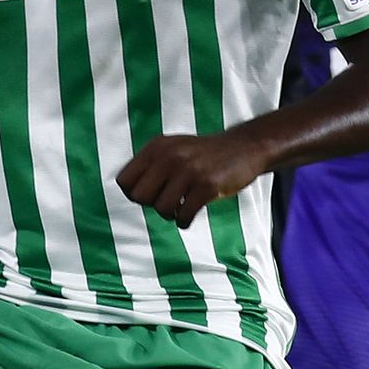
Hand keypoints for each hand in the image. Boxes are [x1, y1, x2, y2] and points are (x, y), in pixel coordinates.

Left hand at [116, 130, 265, 228]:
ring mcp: (189, 170)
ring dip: (170, 214)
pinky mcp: (207, 186)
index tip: (151, 194)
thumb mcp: (173, 149)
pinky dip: (185, 221)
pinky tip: (190, 214)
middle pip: (139, 197)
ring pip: (161, 209)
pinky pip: (184, 216)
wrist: (244, 147)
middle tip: (167, 201)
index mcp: (157, 147)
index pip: (125, 181)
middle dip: (151, 205)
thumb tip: (130, 193)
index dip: (134, 193)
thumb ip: (151, 165)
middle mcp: (170, 156)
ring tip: (181, 206)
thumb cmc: (203, 155)